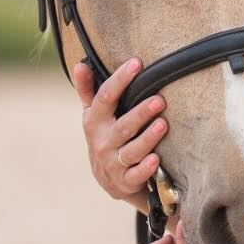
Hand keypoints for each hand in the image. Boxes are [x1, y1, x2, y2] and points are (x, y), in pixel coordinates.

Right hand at [74, 58, 167, 208]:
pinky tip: (156, 159)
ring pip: (132, 151)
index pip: (105, 98)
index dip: (119, 80)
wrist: (108, 178)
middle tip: (159, 100)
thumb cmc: (104, 136)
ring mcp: (113, 162)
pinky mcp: (125, 181)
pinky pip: (135, 175)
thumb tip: (80, 64)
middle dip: (140, 113)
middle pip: (122, 126)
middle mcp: (102, 142)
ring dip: (148, 138)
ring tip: (163, 124)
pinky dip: (146, 168)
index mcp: (95, 121)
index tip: (136, 63)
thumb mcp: (93, 115)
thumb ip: (88, 90)